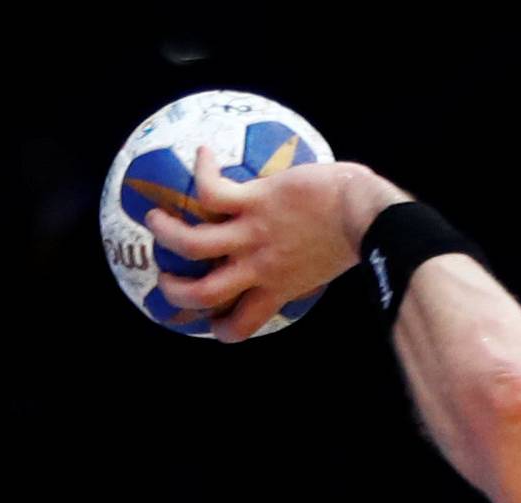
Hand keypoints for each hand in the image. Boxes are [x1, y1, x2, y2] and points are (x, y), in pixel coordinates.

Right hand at [146, 150, 407, 341]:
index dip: (220, 329)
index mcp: (274, 289)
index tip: (214, 320)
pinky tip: (203, 155)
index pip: (237, 327)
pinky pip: (214, 191)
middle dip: (176, 292)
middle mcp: (256, 268)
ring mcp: (253, 234)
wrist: (364, 213)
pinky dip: (203, 171)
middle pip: (201, 294)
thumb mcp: (321, 268)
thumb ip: (299, 271)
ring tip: (155, 221)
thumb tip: (302, 264)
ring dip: (168, 234)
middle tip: (166, 279)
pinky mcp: (256, 200)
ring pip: (193, 244)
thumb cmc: (353, 236)